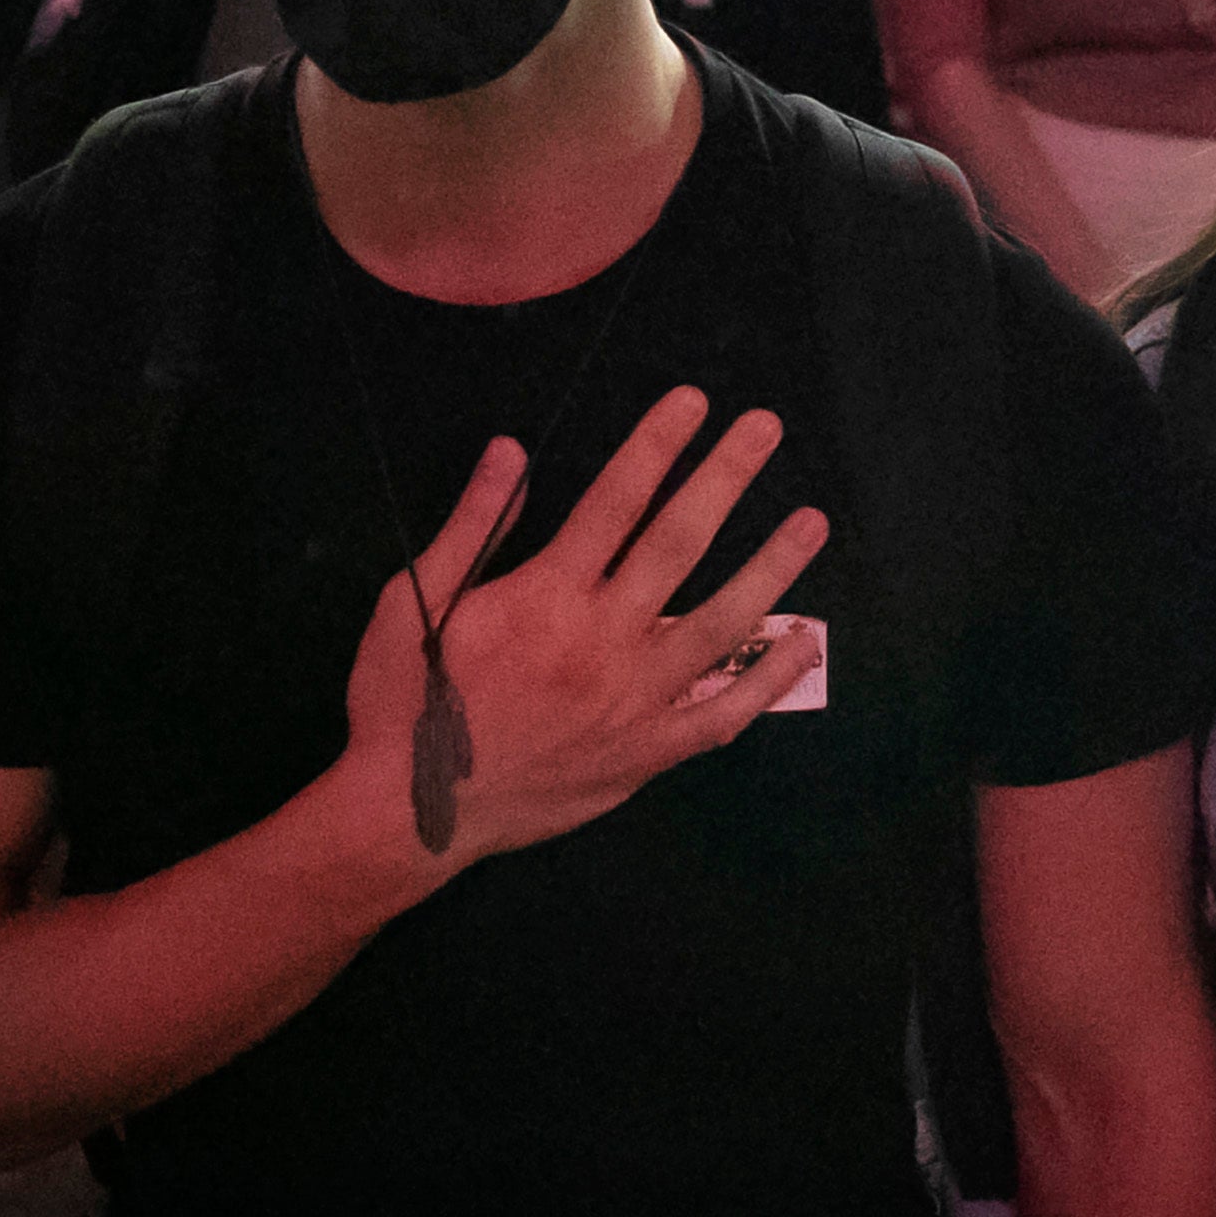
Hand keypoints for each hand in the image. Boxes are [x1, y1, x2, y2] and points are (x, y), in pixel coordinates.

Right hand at [339, 387, 829, 878]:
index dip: (658, 444)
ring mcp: (633, 700)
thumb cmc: (404, 703)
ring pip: (720, 624)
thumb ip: (472, 526)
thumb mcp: (415, 602)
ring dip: (771, 567)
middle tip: (767, 428)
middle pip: (680, 542)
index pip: (616, 499)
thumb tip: (510, 451)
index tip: (694, 401)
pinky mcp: (646, 753)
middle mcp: (601, 640)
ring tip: (811, 521)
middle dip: (726, 477)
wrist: (410, 814)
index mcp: (545, 596)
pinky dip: (769, 681)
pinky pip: (723, 716)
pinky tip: (803, 644)